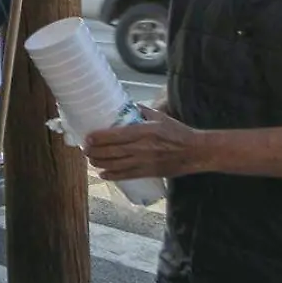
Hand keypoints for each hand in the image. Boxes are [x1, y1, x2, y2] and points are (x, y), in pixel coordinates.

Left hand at [82, 106, 204, 179]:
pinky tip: (103, 174)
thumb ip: (142, 111)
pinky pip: (126, 176)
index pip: (117, 135)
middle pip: (112, 152)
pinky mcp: (149, 173)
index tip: (88, 138)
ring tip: (91, 160)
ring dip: (100, 164)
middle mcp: (143, 148)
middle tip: (85, 150)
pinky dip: (112, 176)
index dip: (100, 138)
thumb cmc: (178, 132)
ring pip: (116, 165)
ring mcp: (145, 162)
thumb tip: (125, 106)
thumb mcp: (160, 116)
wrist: (196, 152)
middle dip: (95, 152)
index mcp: (145, 131)